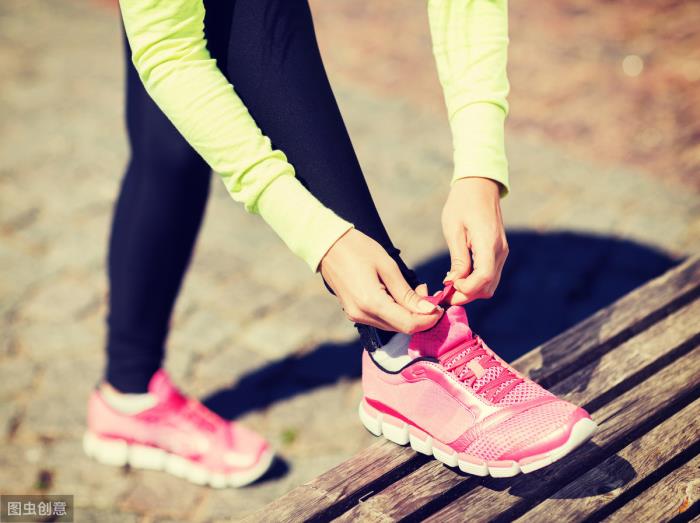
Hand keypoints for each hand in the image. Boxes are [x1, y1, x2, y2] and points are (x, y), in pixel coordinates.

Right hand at [320, 229, 441, 333]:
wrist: (327, 245)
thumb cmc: (358, 249)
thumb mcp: (387, 266)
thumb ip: (407, 293)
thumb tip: (428, 310)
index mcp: (371, 303)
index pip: (408, 324)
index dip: (428, 319)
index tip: (440, 306)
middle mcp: (362, 315)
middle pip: (401, 328)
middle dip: (420, 316)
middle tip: (428, 294)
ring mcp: (356, 316)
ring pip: (392, 325)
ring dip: (408, 314)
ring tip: (415, 291)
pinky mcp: (354, 312)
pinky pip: (381, 319)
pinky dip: (395, 311)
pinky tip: (399, 295)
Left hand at [441, 177, 507, 304]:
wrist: (479, 186)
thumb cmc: (462, 204)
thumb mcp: (454, 230)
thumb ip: (457, 259)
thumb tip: (454, 283)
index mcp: (488, 243)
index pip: (484, 277)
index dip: (467, 289)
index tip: (449, 287)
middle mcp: (500, 251)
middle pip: (488, 286)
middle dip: (467, 295)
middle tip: (445, 294)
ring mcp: (502, 252)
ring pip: (490, 284)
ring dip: (471, 291)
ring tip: (450, 286)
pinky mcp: (499, 252)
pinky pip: (490, 275)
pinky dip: (476, 282)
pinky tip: (459, 277)